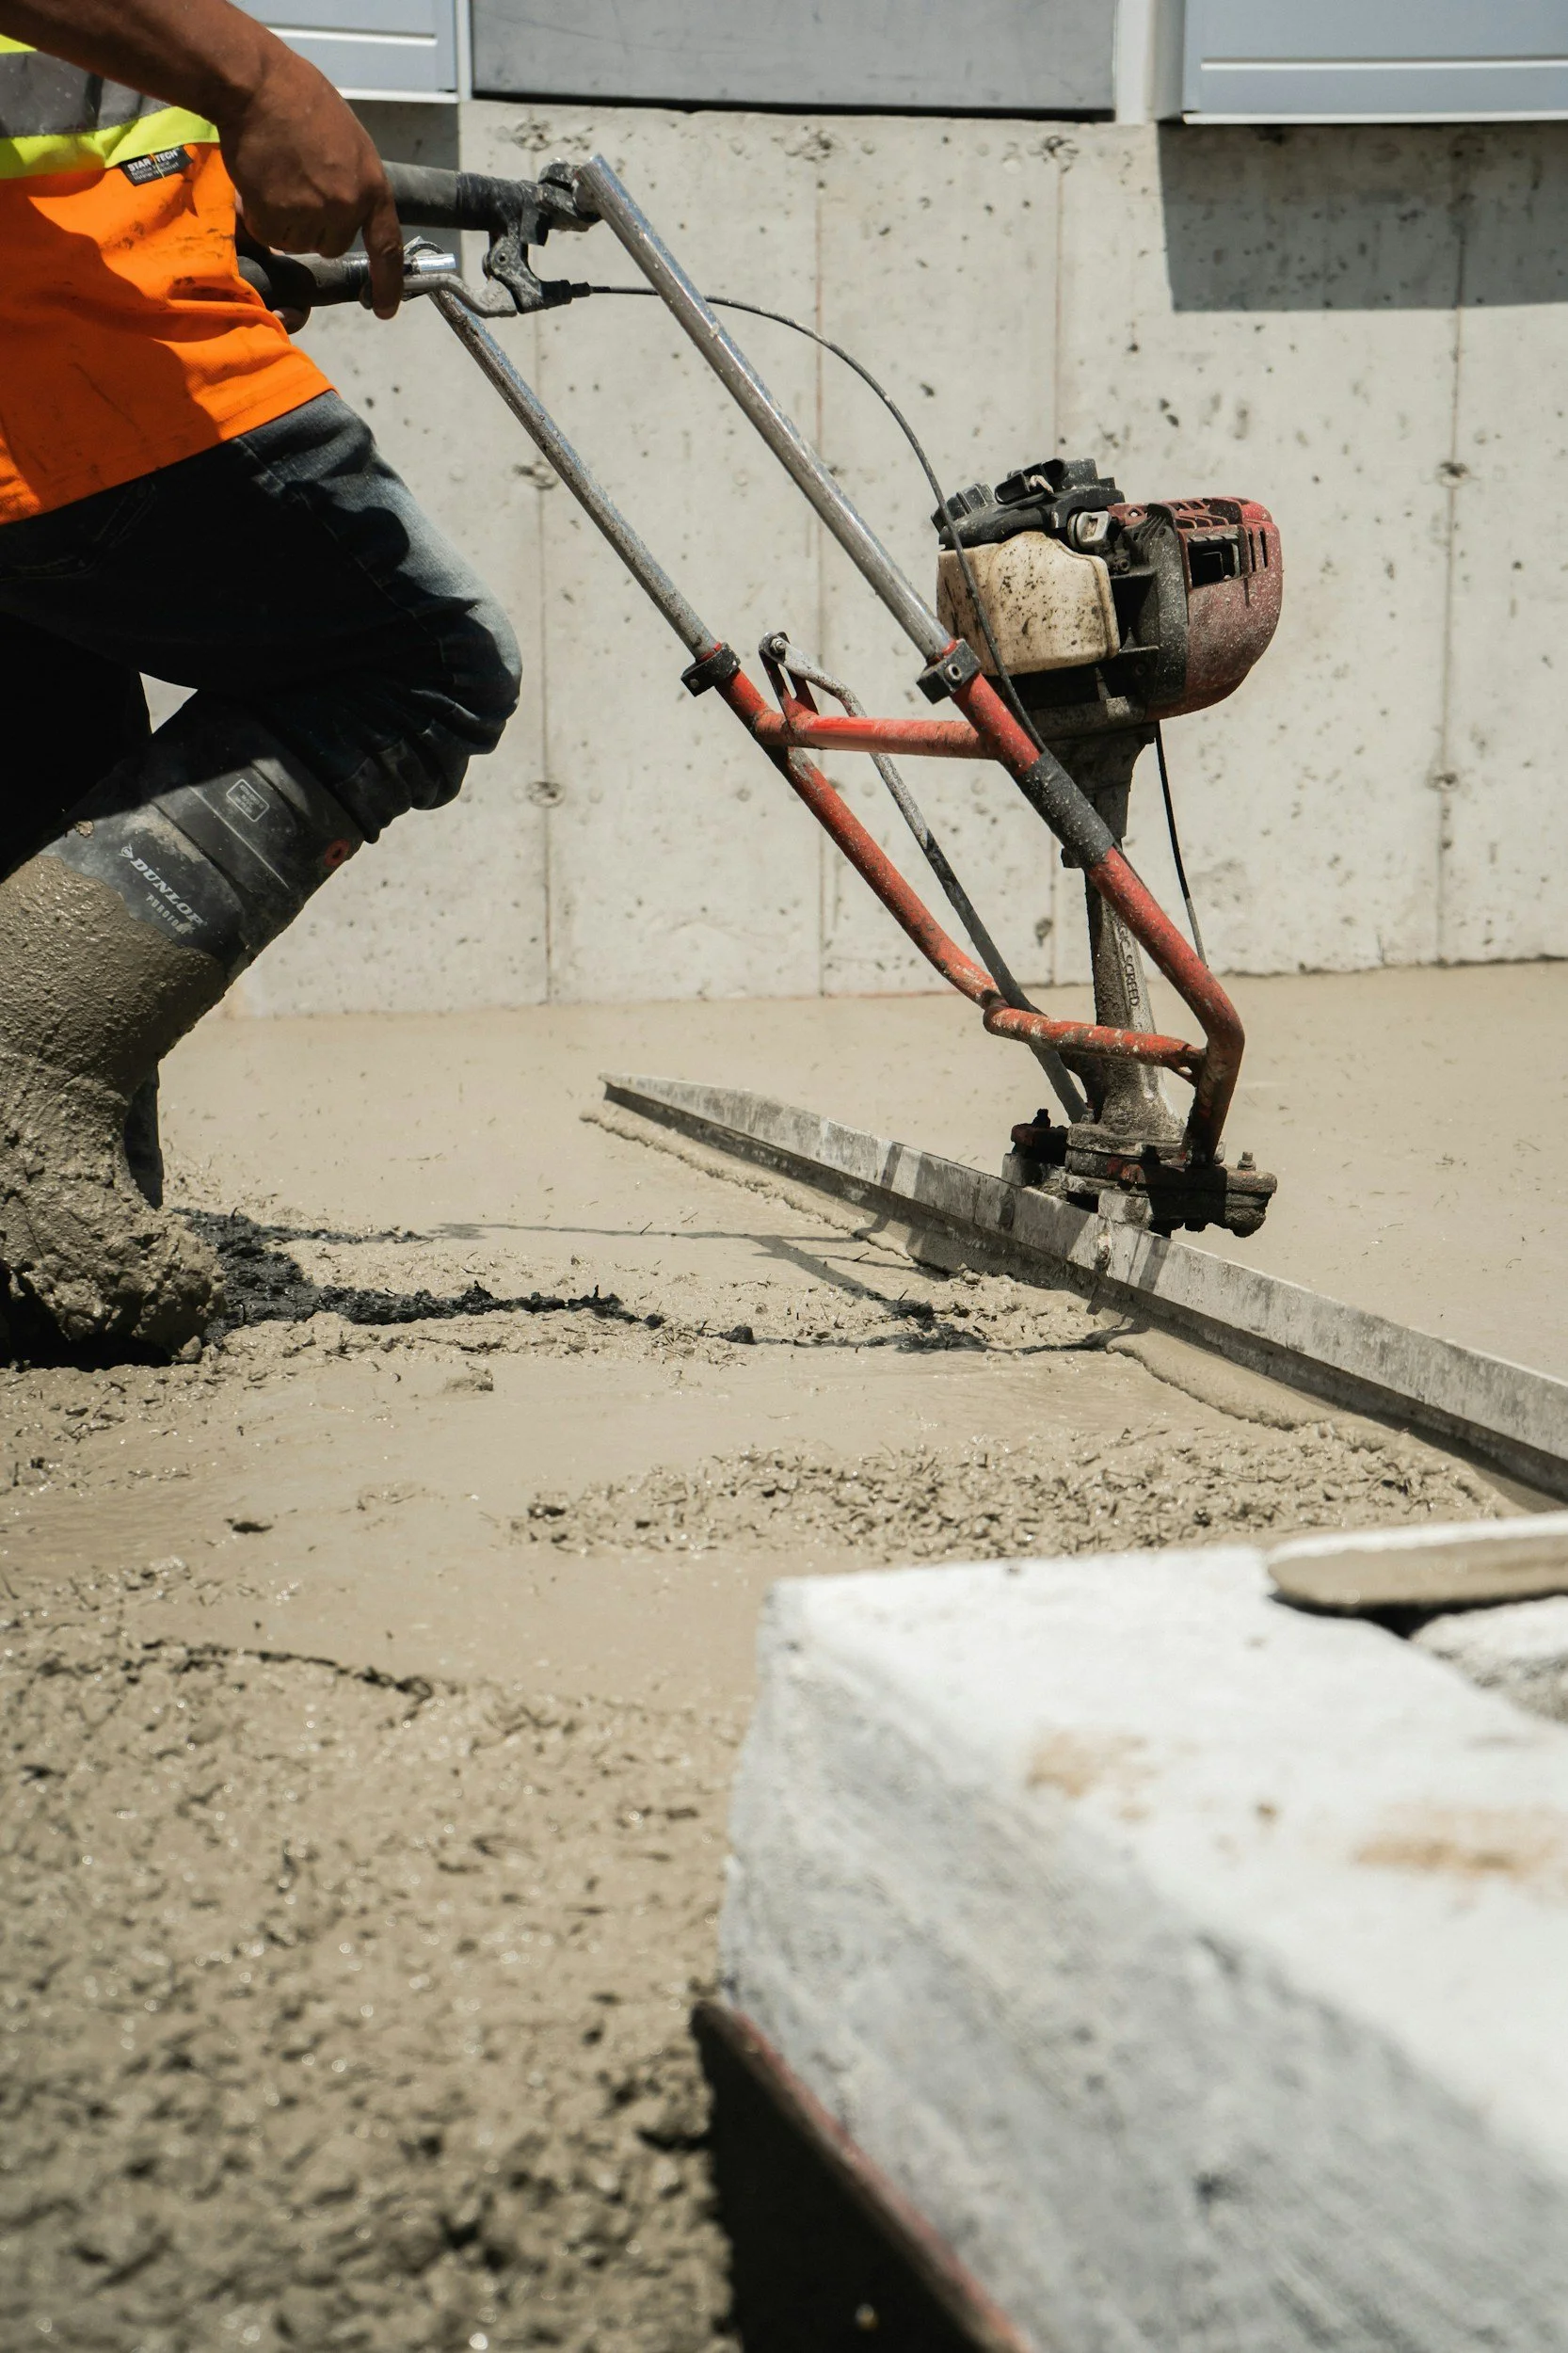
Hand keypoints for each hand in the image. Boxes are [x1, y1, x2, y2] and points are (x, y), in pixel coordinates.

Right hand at [218, 45, 402, 317]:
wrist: (258, 86)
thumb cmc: (299, 99)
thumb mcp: (346, 140)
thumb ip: (351, 179)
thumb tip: (344, 206)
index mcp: (372, 185)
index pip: (387, 245)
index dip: (388, 282)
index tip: (386, 309)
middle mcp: (347, 205)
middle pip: (331, 245)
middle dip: (313, 226)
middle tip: (294, 186)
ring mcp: (313, 212)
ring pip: (298, 243)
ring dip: (284, 221)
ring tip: (276, 177)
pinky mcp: (278, 216)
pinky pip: (269, 234)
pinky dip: (260, 216)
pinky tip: (259, 181)